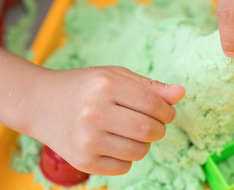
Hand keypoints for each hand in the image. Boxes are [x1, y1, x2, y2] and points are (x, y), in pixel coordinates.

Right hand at [23, 66, 184, 174]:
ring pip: (140, 151)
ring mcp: (87, 140)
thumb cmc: (85, 86)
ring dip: (144, 143)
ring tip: (130, 131)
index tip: (166, 113)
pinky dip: (127, 157)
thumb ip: (150, 86)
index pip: (154, 105)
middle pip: (150, 131)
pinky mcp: (83, 161)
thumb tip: (181, 93)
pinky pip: (124, 167)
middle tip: (151, 123)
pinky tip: (114, 143)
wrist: (41, 103)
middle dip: (159, 129)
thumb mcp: (116, 76)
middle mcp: (94, 113)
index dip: (168, 111)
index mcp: (105, 85)